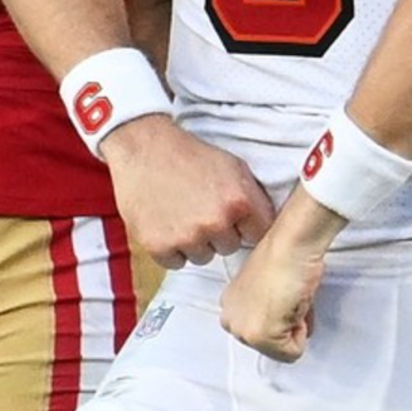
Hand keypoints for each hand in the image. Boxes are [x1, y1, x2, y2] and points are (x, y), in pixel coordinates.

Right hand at [105, 117, 272, 269]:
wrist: (143, 148)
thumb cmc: (190, 155)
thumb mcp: (234, 167)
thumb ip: (253, 198)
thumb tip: (268, 225)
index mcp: (239, 202)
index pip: (259, 234)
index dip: (246, 225)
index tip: (234, 216)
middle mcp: (215, 223)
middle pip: (230, 247)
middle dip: (219, 233)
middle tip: (201, 209)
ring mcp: (186, 237)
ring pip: (203, 257)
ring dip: (195, 242)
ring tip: (182, 214)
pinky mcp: (159, 246)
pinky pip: (176, 262)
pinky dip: (171, 248)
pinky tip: (166, 223)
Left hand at [221, 201, 332, 362]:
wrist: (290, 246)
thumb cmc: (285, 257)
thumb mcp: (271, 290)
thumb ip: (271, 312)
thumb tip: (288, 326)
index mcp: (230, 306)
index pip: (261, 333)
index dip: (281, 319)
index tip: (282, 298)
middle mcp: (231, 320)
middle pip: (270, 347)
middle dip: (287, 327)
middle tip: (289, 299)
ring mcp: (244, 330)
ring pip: (281, 351)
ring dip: (294, 328)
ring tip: (291, 299)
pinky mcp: (261, 336)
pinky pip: (292, 352)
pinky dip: (301, 332)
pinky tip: (294, 305)